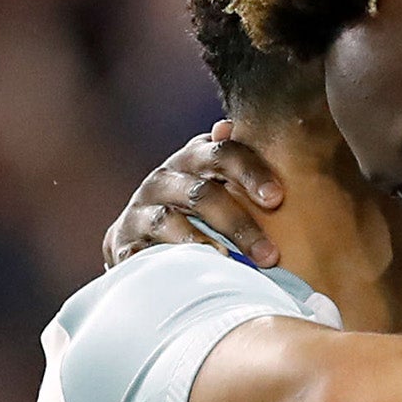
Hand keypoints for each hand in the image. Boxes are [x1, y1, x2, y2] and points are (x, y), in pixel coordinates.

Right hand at [101, 121, 284, 268]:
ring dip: (202, 242)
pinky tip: (191, 275)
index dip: (250, 171)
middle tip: (269, 255)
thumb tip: (226, 127)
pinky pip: (142, 252)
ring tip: (230, 263)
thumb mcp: (218, 182)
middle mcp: (163, 180)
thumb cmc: (197, 211)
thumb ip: (233, 163)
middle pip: (201, 194)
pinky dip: (165, 262)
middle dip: (238, 224)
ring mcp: (140, 211)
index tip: (276, 198)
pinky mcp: (124, 243)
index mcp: (192, 160)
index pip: (222, 153)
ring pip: (169, 221)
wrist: (141, 242)